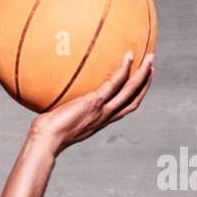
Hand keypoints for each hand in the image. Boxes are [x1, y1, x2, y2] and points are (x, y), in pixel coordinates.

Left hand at [29, 52, 153, 153]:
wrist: (46, 140)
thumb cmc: (45, 132)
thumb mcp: (56, 118)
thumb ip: (61, 107)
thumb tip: (52, 92)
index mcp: (99, 121)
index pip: (122, 108)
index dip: (133, 96)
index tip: (138, 83)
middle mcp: (105, 117)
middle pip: (133, 100)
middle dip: (144, 84)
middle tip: (150, 67)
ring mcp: (102, 110)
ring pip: (130, 91)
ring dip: (143, 75)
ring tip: (150, 57)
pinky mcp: (96, 103)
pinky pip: (115, 83)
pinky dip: (124, 69)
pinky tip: (129, 56)